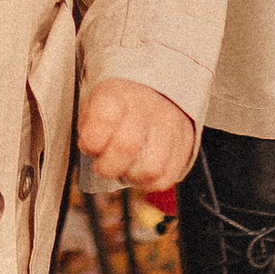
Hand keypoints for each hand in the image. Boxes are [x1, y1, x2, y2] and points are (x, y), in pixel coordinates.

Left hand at [77, 79, 196, 192]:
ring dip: (131, 176)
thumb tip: (90, 147)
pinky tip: (141, 170)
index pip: (103, 117)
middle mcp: (147, 106)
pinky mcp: (186, 144)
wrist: (154, 91)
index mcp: (118, 92)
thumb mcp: (93, 103)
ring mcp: (170, 125)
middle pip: (126, 147)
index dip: (91, 141)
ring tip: (125, 167)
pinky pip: (167, 178)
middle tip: (104, 164)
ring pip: (150, 168)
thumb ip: (88, 125)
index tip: (89, 144)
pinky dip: (149, 182)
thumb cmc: (117, 105)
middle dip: (107, 166)